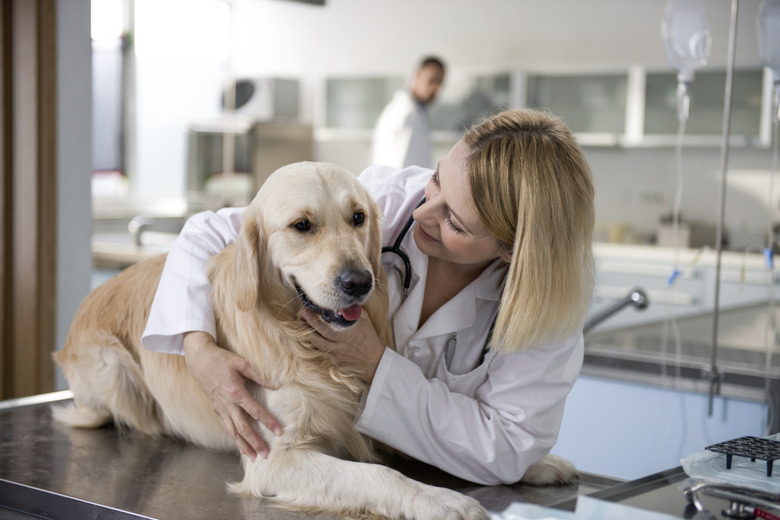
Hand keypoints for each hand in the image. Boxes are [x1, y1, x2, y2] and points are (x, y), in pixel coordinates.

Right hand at [183, 331, 282, 460]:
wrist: (199, 359)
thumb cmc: (222, 359)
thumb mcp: (242, 363)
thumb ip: (260, 376)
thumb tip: (277, 385)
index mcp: (235, 392)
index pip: (255, 411)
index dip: (268, 422)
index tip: (279, 432)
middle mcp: (227, 404)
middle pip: (243, 428)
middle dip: (256, 442)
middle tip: (266, 454)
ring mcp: (219, 408)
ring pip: (232, 432)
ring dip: (244, 446)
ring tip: (254, 457)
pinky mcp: (215, 409)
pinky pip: (225, 427)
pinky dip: (233, 438)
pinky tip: (240, 447)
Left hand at [300, 308, 385, 382]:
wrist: (374, 361)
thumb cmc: (370, 339)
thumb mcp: (365, 321)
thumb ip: (354, 311)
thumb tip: (342, 303)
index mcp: (348, 332)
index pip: (327, 324)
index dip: (315, 318)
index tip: (309, 308)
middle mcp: (340, 343)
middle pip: (319, 334)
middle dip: (308, 323)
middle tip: (302, 313)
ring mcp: (336, 353)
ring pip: (317, 344)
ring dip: (307, 334)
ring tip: (301, 324)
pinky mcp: (335, 360)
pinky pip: (321, 351)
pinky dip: (314, 344)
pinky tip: (310, 337)